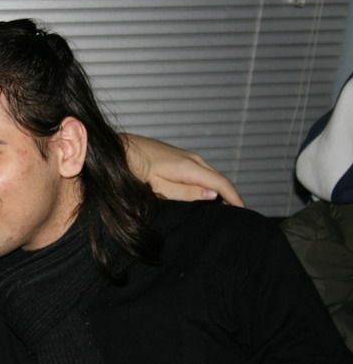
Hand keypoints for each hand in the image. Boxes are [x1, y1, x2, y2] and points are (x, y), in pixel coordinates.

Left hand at [122, 134, 244, 206]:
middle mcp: (193, 159)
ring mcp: (187, 156)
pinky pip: (201, 171)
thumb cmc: (135, 169)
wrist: (120, 148)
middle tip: (237, 214)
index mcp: (190, 167)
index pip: (221, 183)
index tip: (244, 211)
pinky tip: (207, 193)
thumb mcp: (160, 187)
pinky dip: (208, 182)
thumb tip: (213, 195)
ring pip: (210, 174)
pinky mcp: (180, 157)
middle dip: (230, 195)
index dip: (235, 197)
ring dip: (220, 189)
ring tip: (226, 207)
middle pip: (218, 178)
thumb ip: (187, 192)